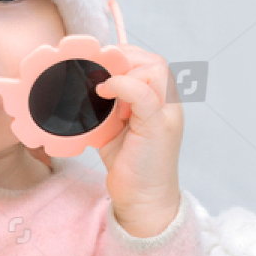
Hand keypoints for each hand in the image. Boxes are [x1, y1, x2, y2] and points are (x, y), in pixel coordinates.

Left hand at [94, 45, 182, 237]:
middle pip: (155, 61)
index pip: (149, 62)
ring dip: (125, 71)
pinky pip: (144, 93)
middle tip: (99, 71)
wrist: (143, 199)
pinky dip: (122, 85)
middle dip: (124, 58)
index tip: (99, 64)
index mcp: (160, 101)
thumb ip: (110, 104)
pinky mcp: (158, 128)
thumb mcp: (115, 126)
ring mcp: (167, 115)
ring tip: (103, 87)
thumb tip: (86, 83)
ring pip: (155, 70)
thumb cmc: (130, 164)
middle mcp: (168, 104)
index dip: (124, 56)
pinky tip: (103, 92)